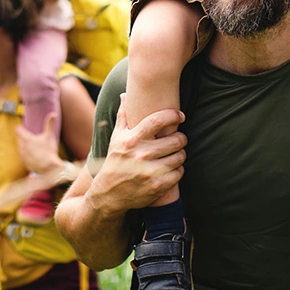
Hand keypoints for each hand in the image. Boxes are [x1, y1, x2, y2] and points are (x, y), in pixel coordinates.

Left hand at [15, 113, 62, 176]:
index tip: (21, 127)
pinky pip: (23, 156)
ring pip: (20, 148)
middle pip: (19, 139)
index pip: (18, 130)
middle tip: (26, 135)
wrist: (49, 169)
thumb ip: (50, 124)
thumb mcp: (50, 136)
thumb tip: (53, 113)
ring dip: (23, 145)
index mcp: (27, 139)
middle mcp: (22, 147)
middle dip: (22, 137)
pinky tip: (31, 154)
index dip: (20, 128)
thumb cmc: (50, 151)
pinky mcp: (25, 163)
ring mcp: (23, 156)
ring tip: (29, 145)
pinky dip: (25, 154)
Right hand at [89, 98, 186, 213]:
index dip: (174, 115)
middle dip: (181, 138)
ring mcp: (150, 171)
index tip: (180, 116)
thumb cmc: (115, 161)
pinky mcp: (157, 186)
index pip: (158, 120)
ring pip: (180, 156)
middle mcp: (141, 154)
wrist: (108, 194)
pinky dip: (178, 169)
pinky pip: (179, 172)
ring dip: (181, 154)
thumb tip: (125, 94)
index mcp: (132, 139)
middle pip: (176, 139)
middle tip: (179, 139)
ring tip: (175, 153)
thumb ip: (123, 115)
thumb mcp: (116, 137)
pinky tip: (172, 168)